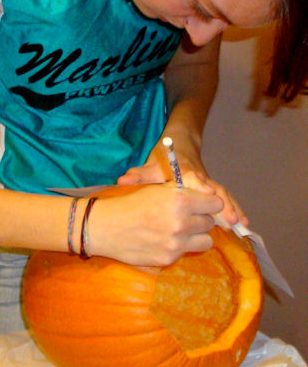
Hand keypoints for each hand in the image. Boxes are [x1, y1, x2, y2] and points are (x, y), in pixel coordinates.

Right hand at [89, 181, 223, 265]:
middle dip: (201, 218)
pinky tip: (167, 239)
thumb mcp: (159, 188)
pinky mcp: (170, 258)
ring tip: (182, 230)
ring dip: (197, 235)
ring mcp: (176, 243)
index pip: (216, 203)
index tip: (204, 204)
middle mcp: (182, 222)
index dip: (210, 203)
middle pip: (210, 222)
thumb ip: (186, 189)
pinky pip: (189, 251)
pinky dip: (182, 246)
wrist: (107, 227)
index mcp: (180, 200)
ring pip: (206, 240)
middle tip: (187, 216)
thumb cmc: (133, 203)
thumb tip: (211, 192)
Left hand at [117, 140, 248, 228]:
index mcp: (184, 171)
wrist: (181, 141)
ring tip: (241, 225)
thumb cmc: (165, 156)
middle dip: (222, 204)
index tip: (207, 193)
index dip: (200, 185)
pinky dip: (235, 210)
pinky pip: (226, 199)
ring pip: (223, 195)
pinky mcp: (213, 189)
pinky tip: (243, 225)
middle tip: (231, 219)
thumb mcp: (152, 163)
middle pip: (214, 189)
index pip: (192, 177)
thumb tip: (123, 181)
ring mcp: (209, 183)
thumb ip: (140, 174)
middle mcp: (200, 177)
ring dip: (232, 209)